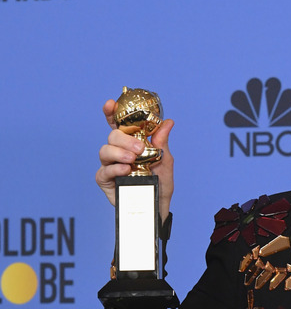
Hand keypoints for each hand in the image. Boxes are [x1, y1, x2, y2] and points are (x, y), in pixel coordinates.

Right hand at [95, 99, 174, 220]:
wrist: (158, 204)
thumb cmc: (161, 182)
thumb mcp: (165, 160)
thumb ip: (162, 142)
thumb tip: (168, 122)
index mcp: (131, 142)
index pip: (119, 124)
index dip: (112, 113)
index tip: (110, 104)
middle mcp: (118, 151)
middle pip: (112, 136)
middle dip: (124, 139)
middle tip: (139, 149)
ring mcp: (110, 165)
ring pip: (105, 150)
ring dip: (119, 152)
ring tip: (132, 160)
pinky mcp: (105, 180)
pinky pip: (104, 170)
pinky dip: (114, 168)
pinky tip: (125, 169)